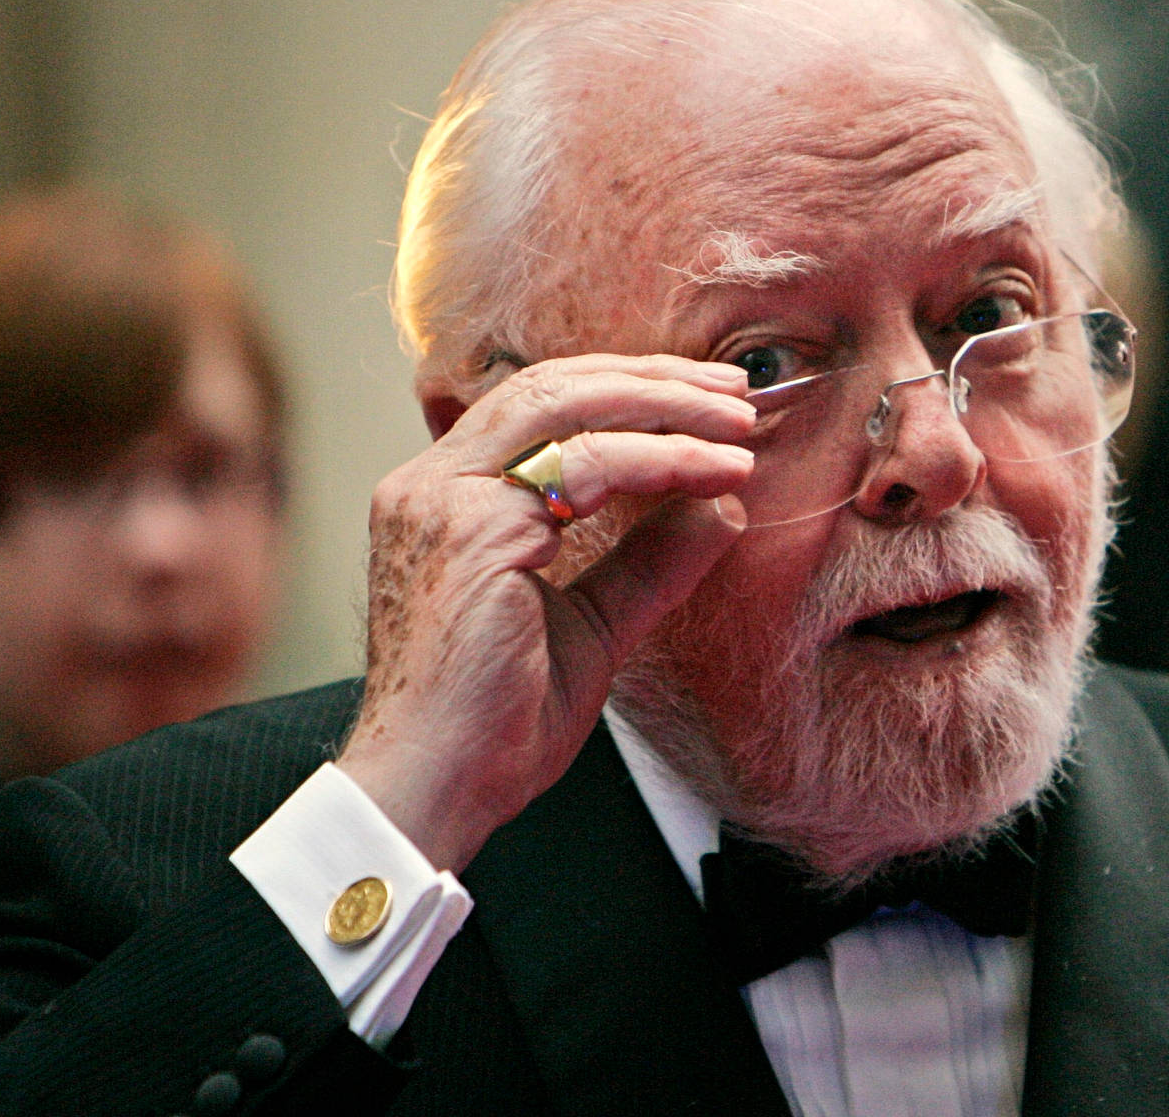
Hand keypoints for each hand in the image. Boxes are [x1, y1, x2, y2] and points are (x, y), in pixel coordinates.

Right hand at [336, 354, 753, 869]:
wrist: (439, 788)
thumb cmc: (497, 722)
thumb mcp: (593, 625)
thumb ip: (646, 563)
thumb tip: (717, 510)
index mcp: (445, 498)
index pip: (538, 407)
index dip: (625, 393)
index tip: (704, 404)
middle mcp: (430, 483)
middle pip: (551, 386)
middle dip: (653, 382)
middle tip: (735, 394)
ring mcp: (443, 498)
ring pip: (566, 406)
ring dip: (666, 407)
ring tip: (738, 425)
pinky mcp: (474, 529)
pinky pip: (585, 465)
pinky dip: (661, 459)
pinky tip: (714, 473)